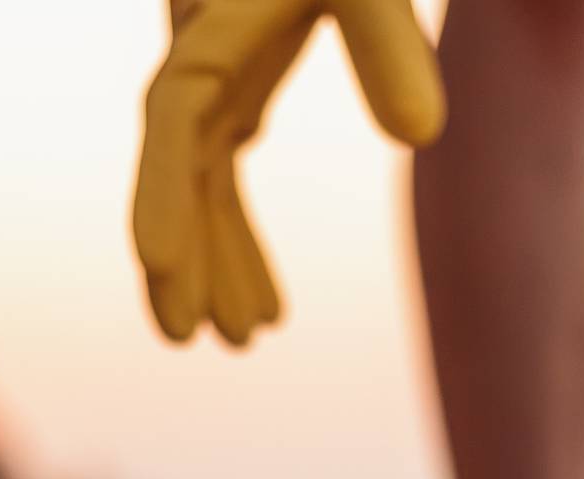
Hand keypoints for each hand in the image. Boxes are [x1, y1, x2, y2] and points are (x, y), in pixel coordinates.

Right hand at [133, 0, 444, 345]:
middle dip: (183, 248)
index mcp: (213, 20)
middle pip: (177, 160)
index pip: (178, 115)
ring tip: (244, 342)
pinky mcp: (240, 74)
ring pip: (200, 176)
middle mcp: (199, 46)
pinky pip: (223, 166)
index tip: (157, 267)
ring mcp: (216, 66)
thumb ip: (389, 41)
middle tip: (191, 341)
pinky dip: (235, 229)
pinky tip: (259, 298)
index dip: (165, 191)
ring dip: (217, 255)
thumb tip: (425, 140)